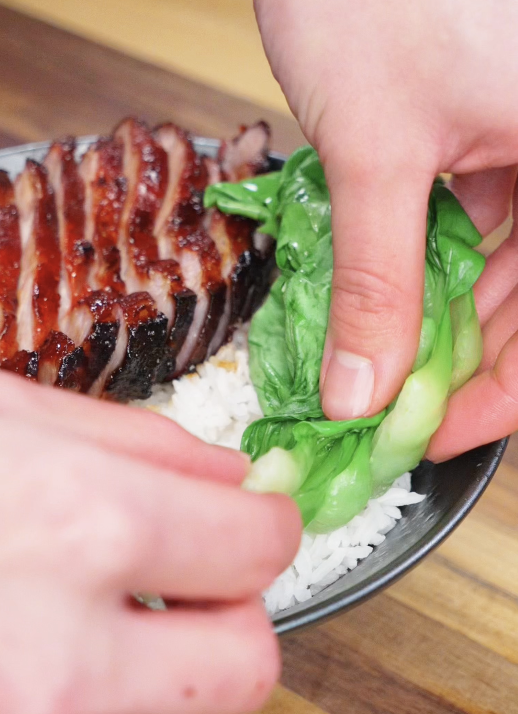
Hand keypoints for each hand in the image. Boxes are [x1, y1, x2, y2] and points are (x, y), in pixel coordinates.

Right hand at [0, 355, 299, 713]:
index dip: (267, 523)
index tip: (252, 517)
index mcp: (72, 522)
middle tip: (197, 581)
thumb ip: (135, 445)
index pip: (255, 548)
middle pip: (246, 670)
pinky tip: (71, 688)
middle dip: (239, 616)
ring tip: (137, 638)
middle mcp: (50, 657)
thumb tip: (224, 478)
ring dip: (190, 694)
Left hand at [255, 0, 517, 426]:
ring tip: (379, 367)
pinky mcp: (498, 122)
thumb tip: (364, 387)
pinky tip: (389, 304)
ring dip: (441, 320)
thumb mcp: (377, 153)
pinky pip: (480, 220)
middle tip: (389, 408)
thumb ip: (378, 281)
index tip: (435, 436)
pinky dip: (431, 266)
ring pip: (506, 263)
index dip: (500, 395)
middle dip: (459, 361)